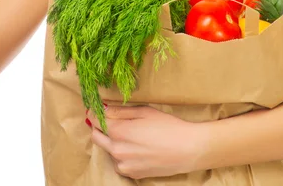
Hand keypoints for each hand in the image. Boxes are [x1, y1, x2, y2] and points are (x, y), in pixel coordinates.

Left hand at [86, 105, 203, 179]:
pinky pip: (118, 162)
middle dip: (99, 127)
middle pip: (95, 136)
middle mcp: (116, 149)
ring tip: (130, 134)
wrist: (187, 150)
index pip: (95, 120)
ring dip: (111, 141)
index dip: (95, 113)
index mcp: (118, 131)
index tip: (98, 108)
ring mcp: (123, 164)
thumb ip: (120, 111)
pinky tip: (136, 147)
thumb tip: (103, 109)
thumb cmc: (168, 126)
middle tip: (111, 119)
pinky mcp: (131, 173)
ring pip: (107, 149)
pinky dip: (121, 154)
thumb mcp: (144, 111)